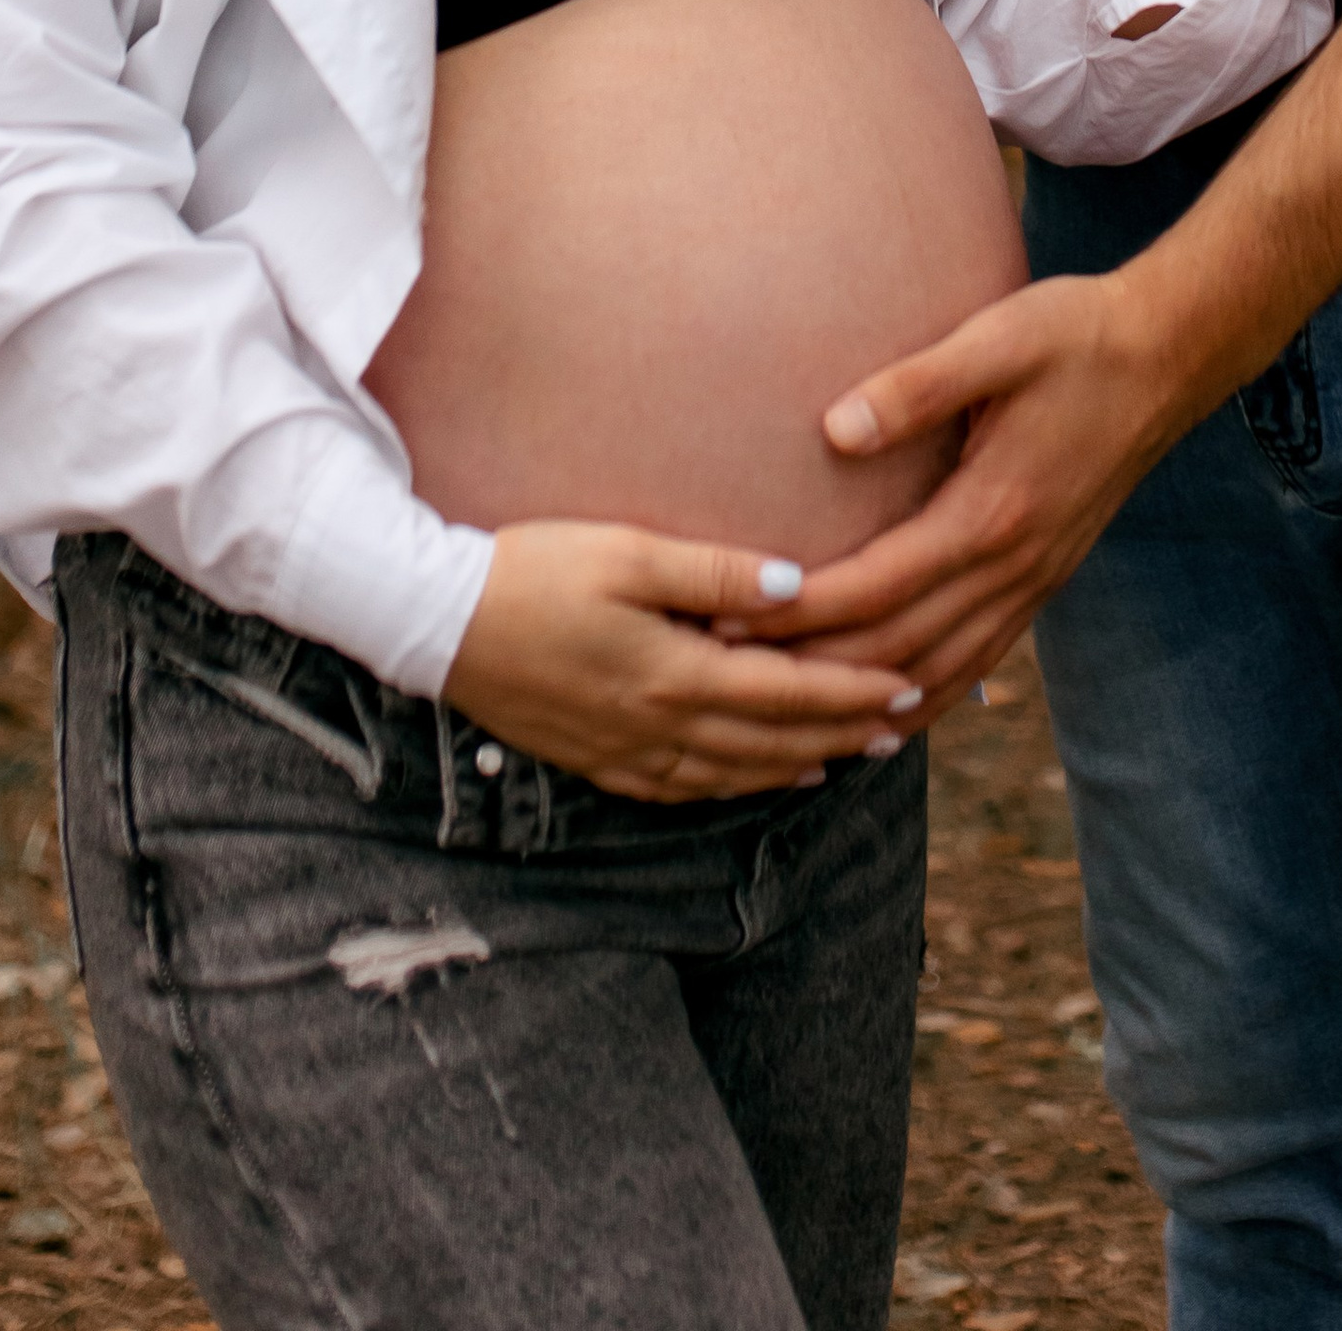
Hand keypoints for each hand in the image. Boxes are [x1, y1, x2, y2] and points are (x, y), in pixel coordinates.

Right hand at [442, 520, 922, 800]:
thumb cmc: (531, 568)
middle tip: (900, 727)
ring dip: (796, 765)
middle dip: (841, 734)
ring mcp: (624, 750)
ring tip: (847, 757)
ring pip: (732, 773)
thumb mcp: (628, 553)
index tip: (907, 686)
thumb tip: (801, 588)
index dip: (851, 693)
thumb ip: (717, 574)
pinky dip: (732, 787)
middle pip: (770, 742)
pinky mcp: (594, 756)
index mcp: (674, 672)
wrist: (434, 619)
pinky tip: (751, 779)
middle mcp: (658, 725)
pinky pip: (683, 788)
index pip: (787, 692)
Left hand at [732, 275, 1175, 701]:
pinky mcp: (1043, 580)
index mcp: (991, 511)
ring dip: (864, 700)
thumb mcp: (997, 340)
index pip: (878, 585)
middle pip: (897, 645)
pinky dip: (927, 697)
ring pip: (939, 669)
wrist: (1166, 359)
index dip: (800, 614)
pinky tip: (889, 715)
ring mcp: (1034, 581)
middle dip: (809, 670)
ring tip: (792, 720)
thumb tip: (834, 431)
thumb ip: (917, 386)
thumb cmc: (1074, 336)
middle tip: (728, 678)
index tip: (728, 622)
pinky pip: (978, 659)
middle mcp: (1013, 564)